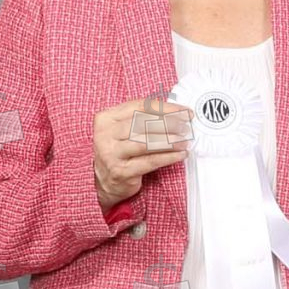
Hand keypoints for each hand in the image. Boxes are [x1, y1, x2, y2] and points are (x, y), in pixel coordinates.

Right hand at [91, 95, 191, 209]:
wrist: (103, 181)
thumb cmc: (119, 151)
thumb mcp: (123, 130)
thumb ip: (143, 118)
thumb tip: (176, 113)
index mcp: (107, 118)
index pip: (140, 107)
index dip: (166, 108)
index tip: (184, 112)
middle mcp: (106, 134)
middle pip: (143, 124)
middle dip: (169, 124)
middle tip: (186, 126)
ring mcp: (111, 153)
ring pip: (146, 143)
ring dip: (170, 141)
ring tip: (185, 140)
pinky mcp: (121, 171)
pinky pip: (150, 162)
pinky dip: (168, 157)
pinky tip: (180, 154)